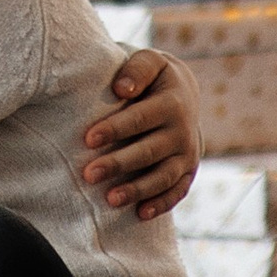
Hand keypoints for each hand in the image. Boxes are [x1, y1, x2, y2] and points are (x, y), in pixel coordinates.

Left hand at [82, 48, 200, 216]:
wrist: (183, 93)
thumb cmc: (153, 77)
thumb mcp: (150, 62)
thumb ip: (137, 70)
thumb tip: (121, 89)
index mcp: (172, 103)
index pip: (141, 118)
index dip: (115, 129)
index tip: (88, 139)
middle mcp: (183, 132)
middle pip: (150, 151)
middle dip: (119, 164)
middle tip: (89, 174)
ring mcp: (187, 155)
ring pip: (163, 177)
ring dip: (137, 190)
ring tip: (109, 199)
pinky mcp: (188, 172)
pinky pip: (177, 192)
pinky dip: (161, 204)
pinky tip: (140, 214)